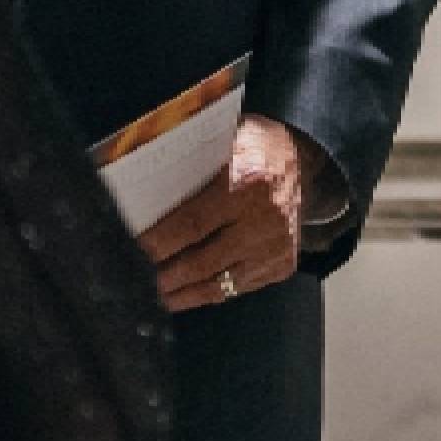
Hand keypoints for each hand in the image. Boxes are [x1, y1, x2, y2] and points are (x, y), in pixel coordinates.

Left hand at [139, 114, 303, 312]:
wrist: (303, 162)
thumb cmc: (256, 150)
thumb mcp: (227, 144)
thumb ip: (196, 170)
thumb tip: (149, 198)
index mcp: (248, 184)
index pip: (194, 222)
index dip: (162, 241)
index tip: (138, 250)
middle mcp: (266, 220)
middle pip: (203, 260)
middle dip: (168, 275)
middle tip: (141, 282)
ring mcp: (277, 248)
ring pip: (220, 284)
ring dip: (185, 293)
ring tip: (161, 295)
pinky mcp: (282, 265)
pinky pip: (238, 288)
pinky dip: (211, 293)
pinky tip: (190, 293)